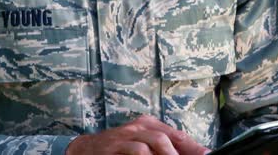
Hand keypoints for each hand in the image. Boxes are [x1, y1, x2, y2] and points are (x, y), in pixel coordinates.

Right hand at [65, 115, 210, 154]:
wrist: (83, 149)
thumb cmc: (117, 149)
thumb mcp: (140, 143)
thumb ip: (162, 148)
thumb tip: (189, 154)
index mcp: (149, 124)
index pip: (177, 135)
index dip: (194, 147)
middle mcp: (138, 127)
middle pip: (167, 137)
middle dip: (183, 152)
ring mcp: (126, 136)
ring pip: (154, 142)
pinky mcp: (114, 147)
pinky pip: (136, 151)